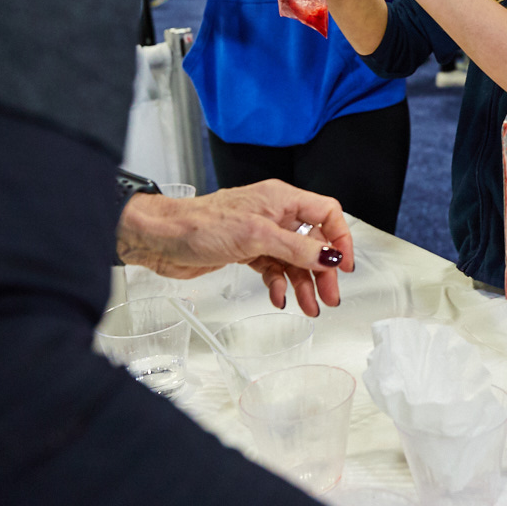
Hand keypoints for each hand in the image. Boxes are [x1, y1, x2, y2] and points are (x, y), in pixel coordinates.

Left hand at [116, 180, 354, 316]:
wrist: (162, 239)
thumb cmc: (200, 224)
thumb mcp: (257, 236)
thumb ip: (297, 248)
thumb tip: (330, 256)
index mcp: (282, 199)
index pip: (326, 213)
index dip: (340, 238)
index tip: (344, 266)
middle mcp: (274, 214)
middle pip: (312, 242)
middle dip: (322, 270)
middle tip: (329, 296)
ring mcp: (261, 234)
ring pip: (293, 260)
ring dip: (303, 283)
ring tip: (309, 306)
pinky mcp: (247, 251)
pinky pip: (273, 269)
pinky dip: (278, 284)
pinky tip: (278, 297)